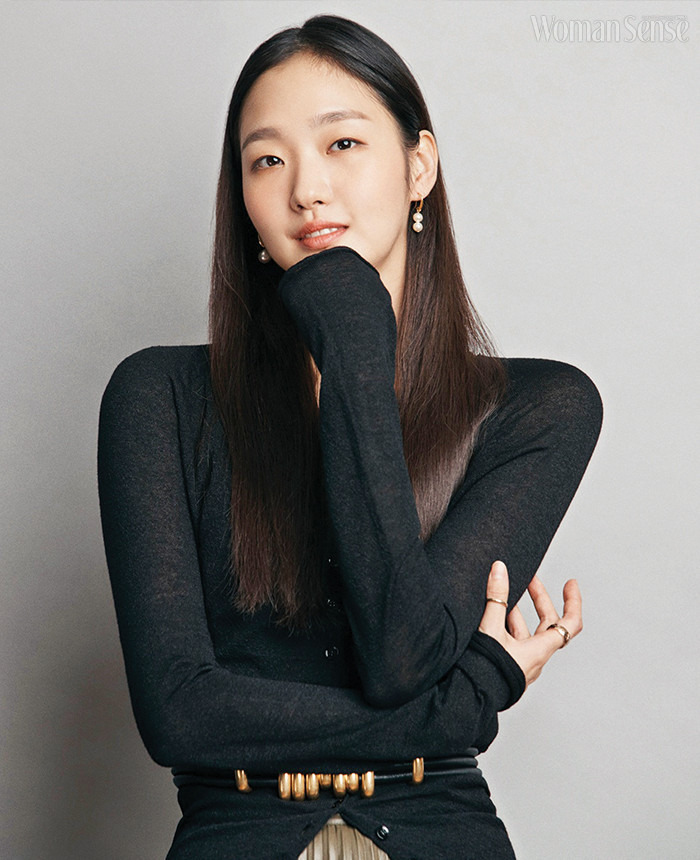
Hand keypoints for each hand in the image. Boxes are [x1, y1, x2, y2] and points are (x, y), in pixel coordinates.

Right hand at [478, 561, 582, 686]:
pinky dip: (508, 626)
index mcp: (539, 650)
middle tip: (530, 580)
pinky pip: (516, 642)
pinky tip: (493, 618)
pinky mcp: (510, 667)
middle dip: (539, 599)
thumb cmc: (484, 670)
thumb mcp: (490, 628)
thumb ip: (496, 598)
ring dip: (517, 613)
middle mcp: (535, 658)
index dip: (573, 601)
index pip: (569, 624)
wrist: (468, 698)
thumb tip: (500, 570)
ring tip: (503, 596)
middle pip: (548, 624)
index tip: (570, 584)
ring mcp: (523, 664)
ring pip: (528, 633)